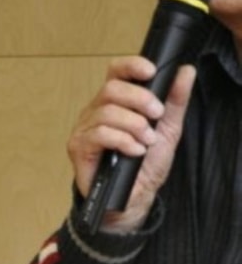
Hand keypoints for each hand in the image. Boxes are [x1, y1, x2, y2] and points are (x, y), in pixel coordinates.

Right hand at [68, 55, 197, 231]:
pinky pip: (99, 134)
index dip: (131, 66)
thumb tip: (185, 72)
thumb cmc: (145, 164)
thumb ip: (174, 101)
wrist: (134, 197)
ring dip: (134, 126)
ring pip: (107, 112)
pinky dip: (123, 140)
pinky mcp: (78, 146)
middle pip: (111, 88)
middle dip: (139, 99)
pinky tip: (134, 151)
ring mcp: (85, 128)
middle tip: (156, 116)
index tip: (152, 72)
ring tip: (146, 141)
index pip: (116, 71)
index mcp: (116, 102)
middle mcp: (96, 111)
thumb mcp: (167, 129)